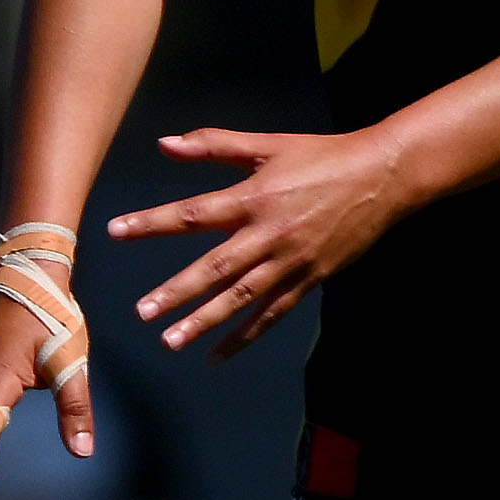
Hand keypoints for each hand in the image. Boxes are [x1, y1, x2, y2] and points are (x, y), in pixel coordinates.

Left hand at [105, 128, 414, 358]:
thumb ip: (216, 145)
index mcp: (255, 197)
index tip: (116, 231)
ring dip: (205, 320)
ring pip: (242, 297)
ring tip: (171, 340)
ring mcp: (292, 260)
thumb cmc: (323, 157)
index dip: (153, 222)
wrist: (384, 176)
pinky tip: (217, 354)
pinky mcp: (311, 278)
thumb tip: (166, 144)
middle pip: (217, 267)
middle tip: (143, 312)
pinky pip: (273, 313)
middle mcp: (270, 233)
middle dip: (177, 291)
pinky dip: (245, 336)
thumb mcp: (269, 146)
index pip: (194, 213)